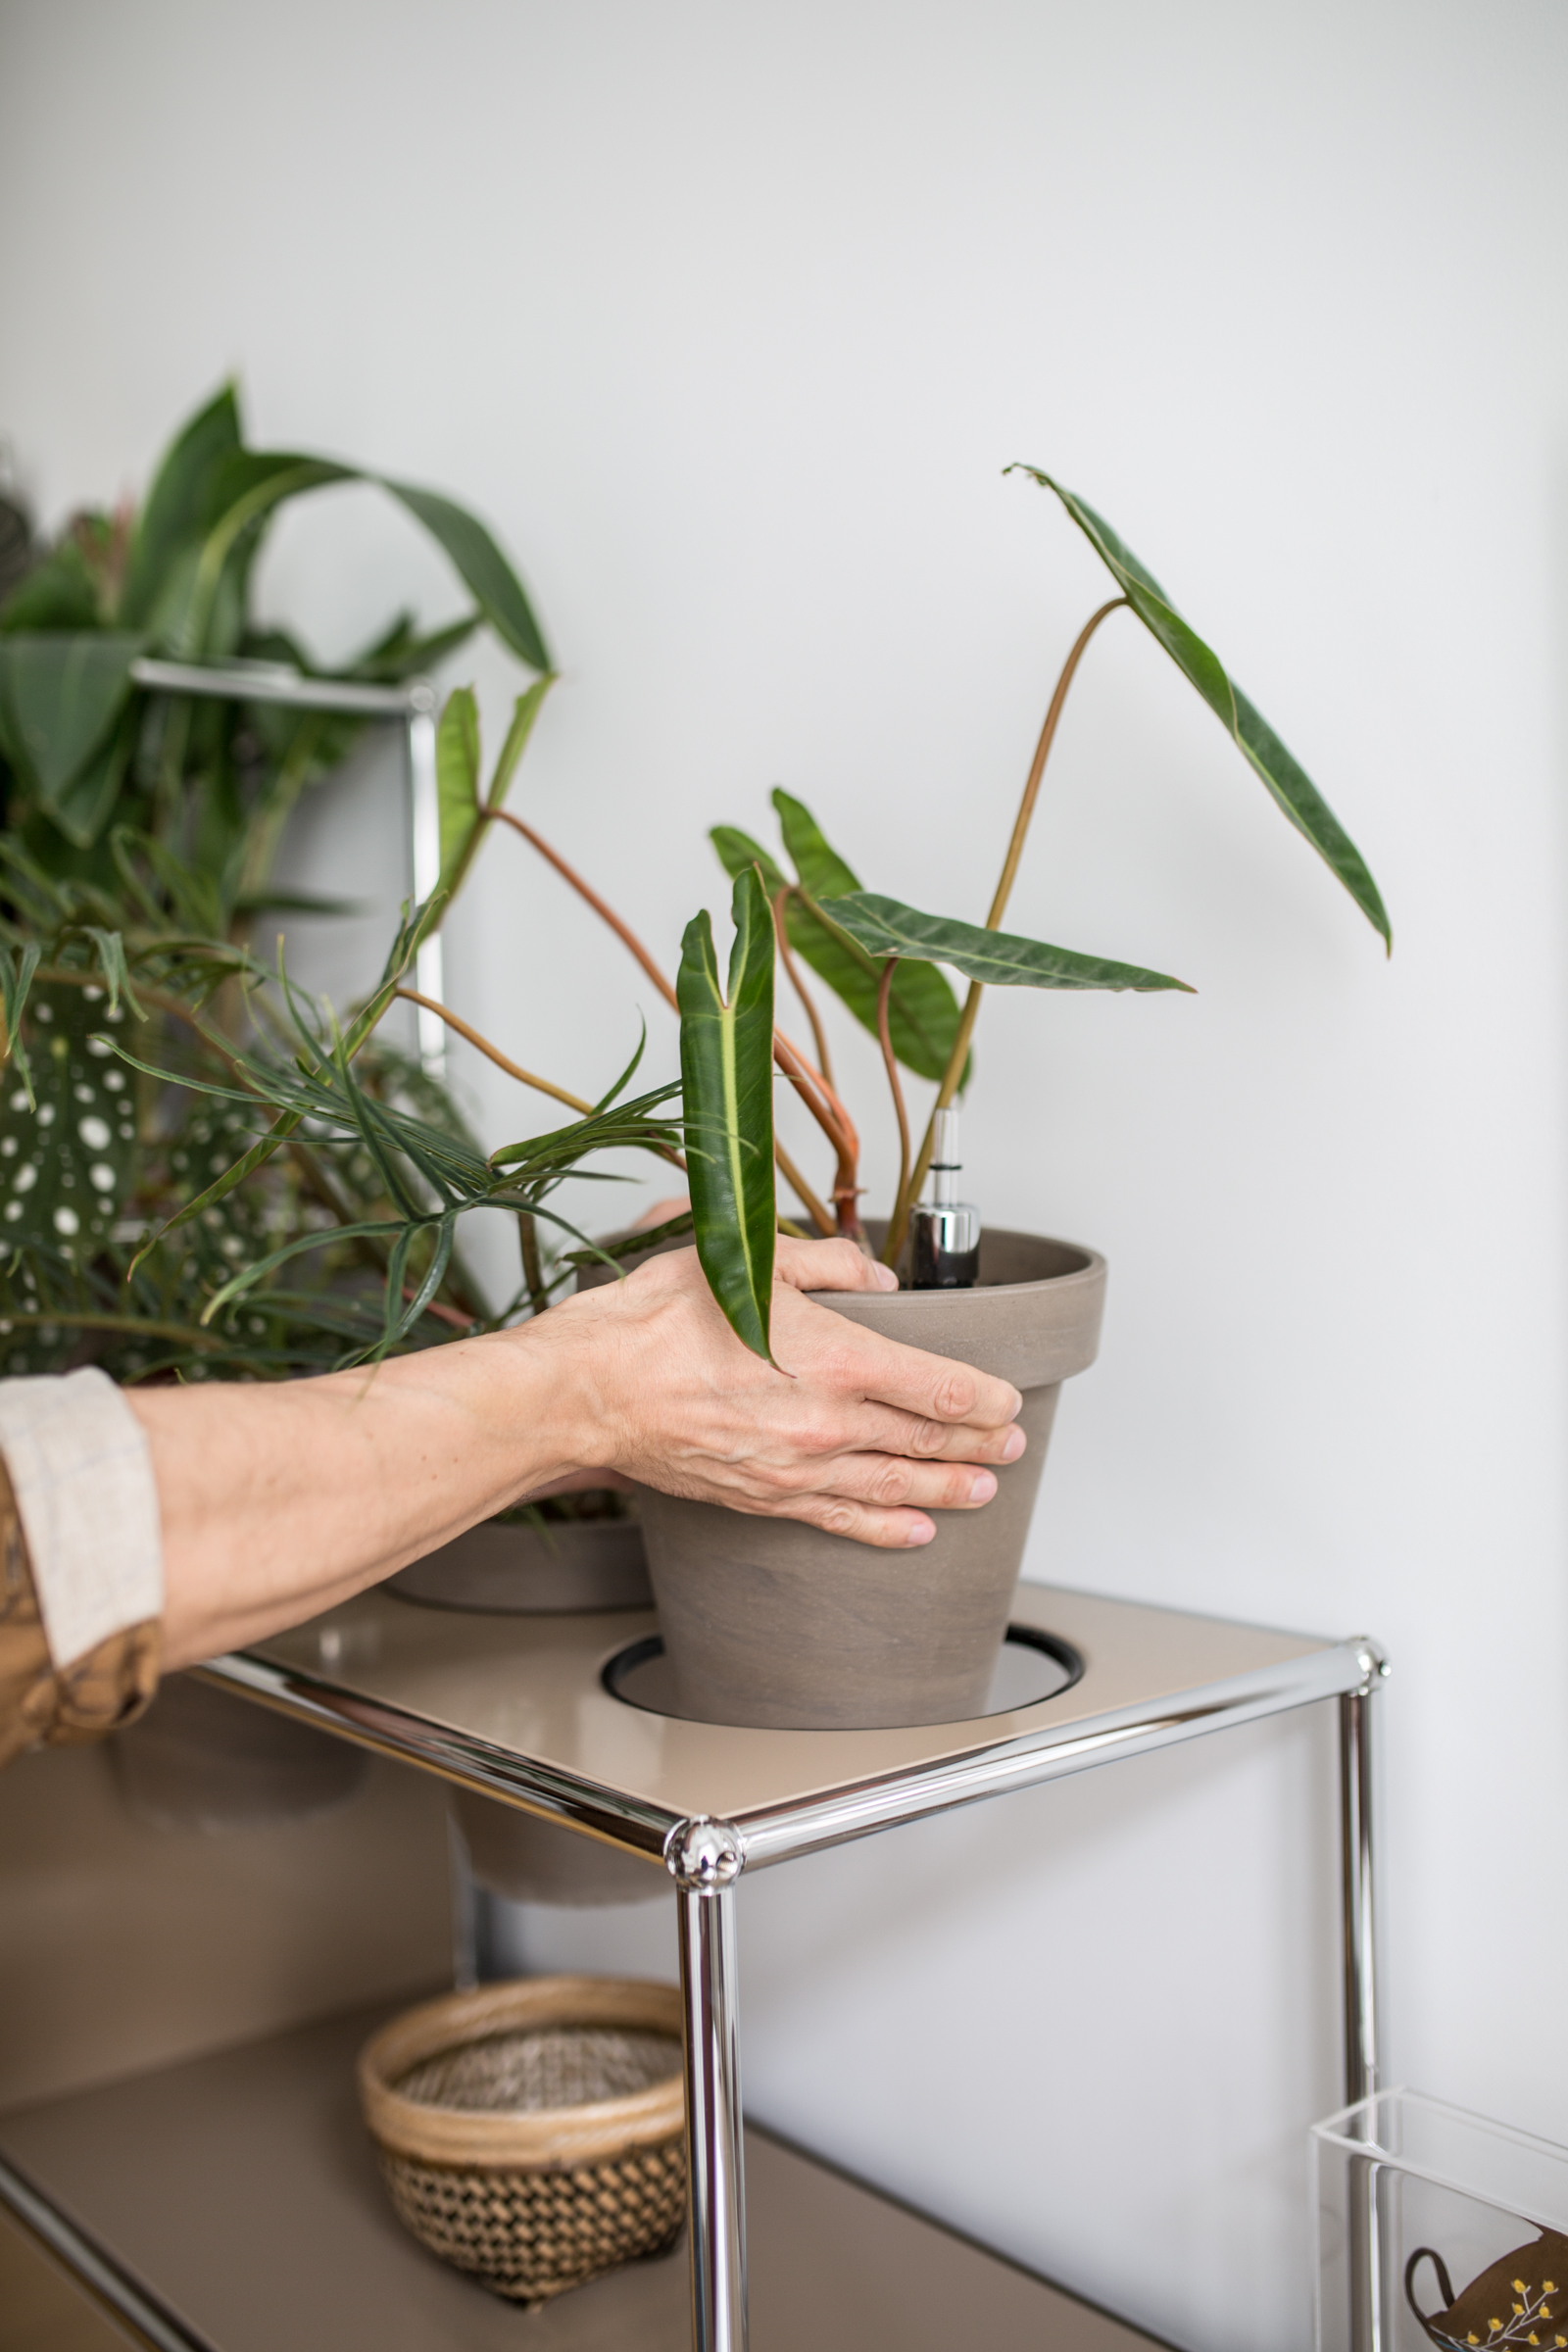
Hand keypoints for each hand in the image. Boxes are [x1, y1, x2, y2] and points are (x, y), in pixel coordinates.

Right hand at [535, 1237, 1025, 1548]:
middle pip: (927, 1439)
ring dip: (947, 1489)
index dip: (984, 1398)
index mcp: (836, 1358)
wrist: (592, 1390)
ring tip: (984, 1491)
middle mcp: (827, 1422)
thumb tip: (876, 1276)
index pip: (938, 1386)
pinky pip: (841, 1519)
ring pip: (894, 1484)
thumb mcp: (751, 1260)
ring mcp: (797, 1468)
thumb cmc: (659, 1321)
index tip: (1007, 1401)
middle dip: (979, 1445)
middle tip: (1013, 1446)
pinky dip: (885, 1528)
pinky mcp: (765, 1497)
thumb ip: (827, 1263)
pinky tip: (916, 1531)